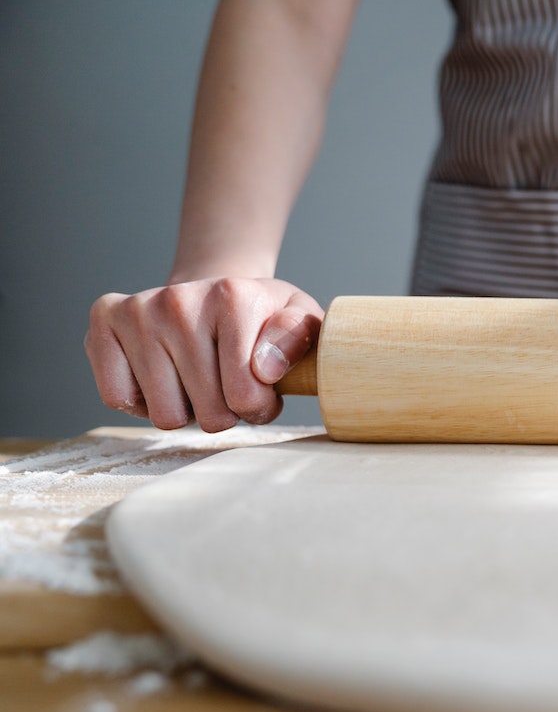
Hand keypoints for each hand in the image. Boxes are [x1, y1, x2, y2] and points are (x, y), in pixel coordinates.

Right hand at [85, 277, 322, 431]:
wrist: (215, 295)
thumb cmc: (261, 319)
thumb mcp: (301, 321)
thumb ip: (298, 339)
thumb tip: (264, 370)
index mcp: (233, 296)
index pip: (246, 395)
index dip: (258, 407)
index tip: (262, 389)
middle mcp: (179, 299)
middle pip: (208, 413)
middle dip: (225, 411)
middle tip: (227, 384)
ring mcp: (137, 310)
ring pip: (165, 416)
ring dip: (187, 409)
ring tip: (197, 378)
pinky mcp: (103, 323)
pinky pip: (119, 399)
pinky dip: (144, 402)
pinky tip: (163, 375)